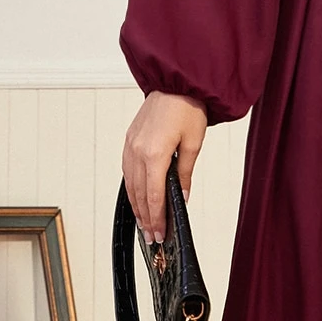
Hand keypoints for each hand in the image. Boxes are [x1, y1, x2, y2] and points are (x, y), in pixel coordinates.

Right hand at [122, 93, 207, 241]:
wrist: (175, 82)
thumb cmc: (187, 108)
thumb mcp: (194, 143)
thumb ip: (185, 173)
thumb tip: (182, 197)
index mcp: (155, 153)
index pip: (153, 195)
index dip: (157, 218)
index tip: (160, 234)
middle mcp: (137, 151)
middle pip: (139, 194)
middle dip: (146, 218)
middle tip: (153, 237)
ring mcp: (130, 146)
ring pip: (130, 185)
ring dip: (137, 207)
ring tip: (145, 225)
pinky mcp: (129, 141)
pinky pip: (127, 172)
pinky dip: (132, 190)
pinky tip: (138, 199)